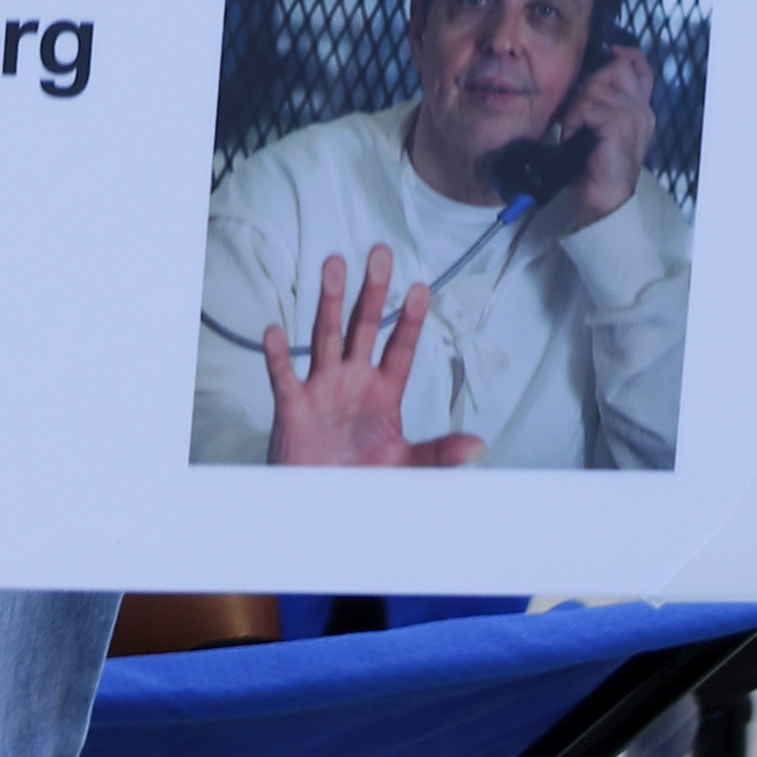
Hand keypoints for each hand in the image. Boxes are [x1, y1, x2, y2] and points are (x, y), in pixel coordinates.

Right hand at [262, 246, 486, 470]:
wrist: (322, 503)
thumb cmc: (365, 477)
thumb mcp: (406, 466)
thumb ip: (440, 453)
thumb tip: (480, 446)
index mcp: (383, 391)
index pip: (399, 349)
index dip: (409, 321)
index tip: (421, 288)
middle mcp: (353, 380)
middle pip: (363, 327)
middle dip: (372, 292)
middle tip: (381, 252)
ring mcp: (322, 388)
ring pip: (325, 337)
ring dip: (329, 302)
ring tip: (334, 265)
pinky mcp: (293, 405)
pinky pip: (283, 375)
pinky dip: (278, 355)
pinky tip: (275, 331)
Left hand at [542, 42, 654, 232]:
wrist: (603, 199)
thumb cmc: (596, 162)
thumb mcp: (601, 124)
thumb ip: (603, 99)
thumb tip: (587, 75)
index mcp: (640, 108)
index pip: (640, 68)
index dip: (625, 53)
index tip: (610, 50)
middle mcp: (643, 110)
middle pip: (615, 68)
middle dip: (590, 84)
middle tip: (580, 110)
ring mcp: (635, 118)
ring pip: (596, 88)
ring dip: (578, 107)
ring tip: (576, 128)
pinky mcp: (621, 127)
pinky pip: (589, 106)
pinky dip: (575, 119)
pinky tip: (574, 135)